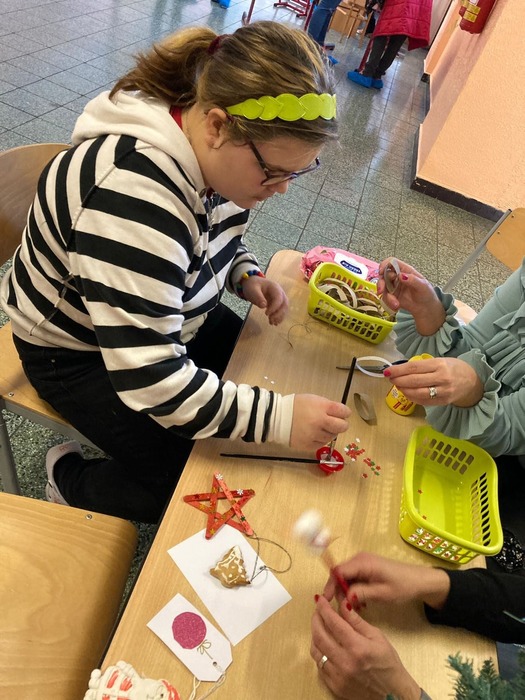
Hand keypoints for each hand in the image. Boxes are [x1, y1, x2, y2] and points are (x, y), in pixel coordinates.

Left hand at [241, 276, 288, 325]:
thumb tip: (264, 306)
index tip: (266, 313)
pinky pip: (280, 310)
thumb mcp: (252, 290)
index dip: (274, 307)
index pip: (278, 298)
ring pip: (284, 308)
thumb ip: (258, 297)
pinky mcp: (277, 303)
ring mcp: (279, 298)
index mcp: (274, 287)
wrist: (252, 283)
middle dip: (279, 313)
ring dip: (279, 317)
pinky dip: (278, 317)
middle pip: (284, 304)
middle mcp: (280, 292)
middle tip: (271, 320)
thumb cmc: (252, 286)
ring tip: (272, 323)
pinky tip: (274, 322)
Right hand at [290, 394, 349, 450]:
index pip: (344, 411)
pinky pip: (322, 443)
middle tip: (336, 423)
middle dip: (342, 424)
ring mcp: (315, 434)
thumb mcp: (314, 399)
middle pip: (342, 426)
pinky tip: (315, 433)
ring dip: (330, 432)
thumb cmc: (297, 406)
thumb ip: (328, 406)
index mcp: (322, 407)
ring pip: (332, 436)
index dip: (345, 412)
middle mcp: (320, 421)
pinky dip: (321, 439)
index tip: (343, 413)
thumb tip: (341, 414)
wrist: (277, 417)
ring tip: (321, 427)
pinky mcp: (309, 445)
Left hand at [311, 596, 420, 699]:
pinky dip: (319, 652)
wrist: (393, 695)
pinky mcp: (335, 687)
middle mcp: (345, 662)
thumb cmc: (388, 664)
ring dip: (315, 635)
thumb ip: (357, 621)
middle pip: (319, 636)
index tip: (319, 599)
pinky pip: (319, 666)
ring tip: (320, 626)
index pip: (334, 623)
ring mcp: (338, 677)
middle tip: (317, 610)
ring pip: (316, 651)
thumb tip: (342, 604)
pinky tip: (325, 645)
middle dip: (316, 619)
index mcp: (357, 648)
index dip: (324, 608)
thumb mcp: (377, 637)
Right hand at [323, 552, 450, 611]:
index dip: (330, 585)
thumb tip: (343, 598)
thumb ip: (361, 594)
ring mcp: (363, 563)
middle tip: (344, 610)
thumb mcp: (382, 593)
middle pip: (340, 574)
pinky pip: (353, 579)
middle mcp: (360, 559)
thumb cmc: (403, 586)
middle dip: (339, 592)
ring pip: (346, 578)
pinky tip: (361, 603)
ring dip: (347, 593)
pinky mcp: (366, 568)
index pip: (338, 571)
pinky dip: (353, 591)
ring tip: (356, 609)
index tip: (326, 601)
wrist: (420, 581)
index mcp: (363, 562)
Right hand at [377, 258, 444, 334]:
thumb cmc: (426, 294)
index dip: (385, 264)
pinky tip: (396, 306)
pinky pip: (385, 298)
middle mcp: (397, 277)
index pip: (392, 262)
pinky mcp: (391, 296)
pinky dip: (389, 303)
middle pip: (383, 275)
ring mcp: (393, 287)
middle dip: (381, 283)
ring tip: (396, 304)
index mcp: (405, 270)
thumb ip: (412, 280)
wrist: (426, 308)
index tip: (381, 272)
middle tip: (381, 291)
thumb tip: (401, 275)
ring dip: (387, 297)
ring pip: (383, 288)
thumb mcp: (423, 286)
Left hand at [384, 357, 483, 407]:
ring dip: (404, 390)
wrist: (473, 381)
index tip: (387, 371)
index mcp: (439, 364)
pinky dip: (412, 397)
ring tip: (398, 385)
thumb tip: (401, 369)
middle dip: (398, 380)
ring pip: (417, 393)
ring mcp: (443, 392)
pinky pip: (423, 401)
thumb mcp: (440, 360)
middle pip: (414, 381)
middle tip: (389, 378)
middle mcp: (442, 378)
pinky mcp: (443, 402)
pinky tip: (407, 392)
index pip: (414, 367)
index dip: (398, 370)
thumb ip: (423, 366)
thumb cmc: (453, 368)